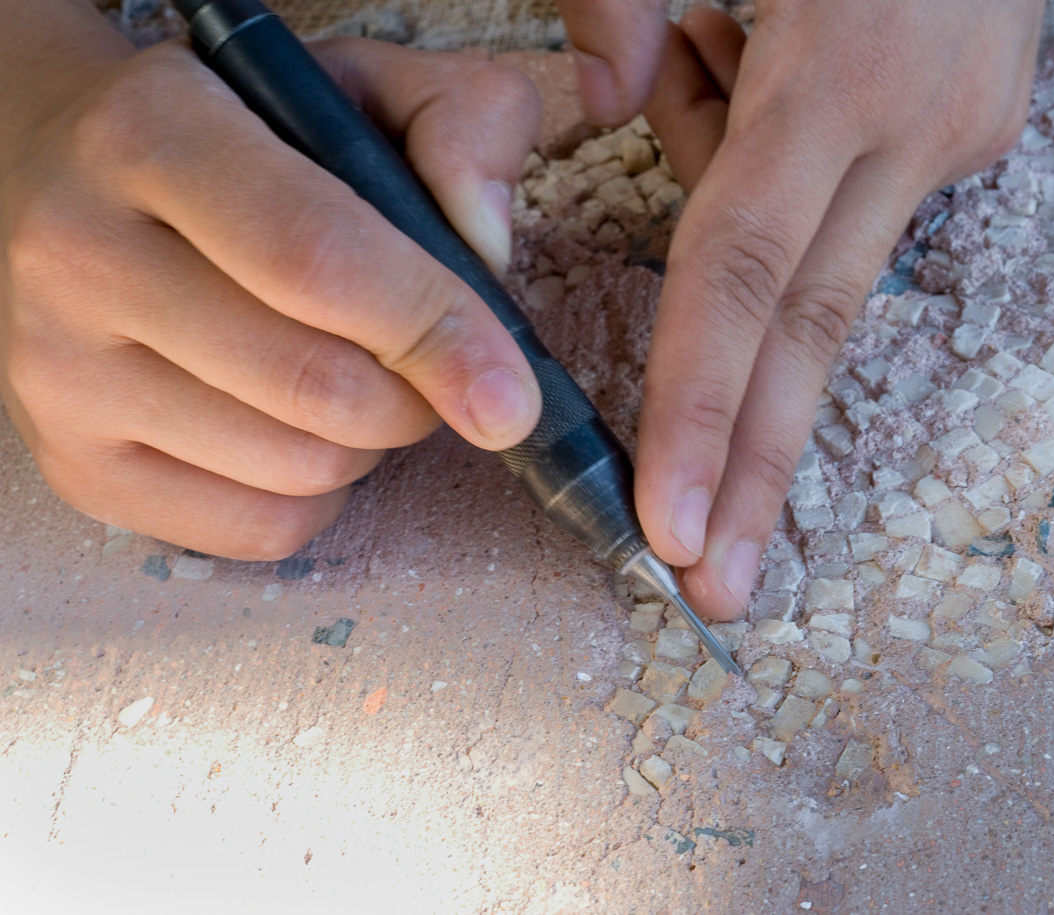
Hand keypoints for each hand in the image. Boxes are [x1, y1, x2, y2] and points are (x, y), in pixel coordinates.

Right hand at [0, 27, 543, 559]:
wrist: (61, 172)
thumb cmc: (246, 135)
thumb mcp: (360, 85)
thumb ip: (462, 124)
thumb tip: (488, 246)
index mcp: (153, 133)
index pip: (319, 260)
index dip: (435, 334)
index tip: (511, 394)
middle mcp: (80, 251)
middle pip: (317, 386)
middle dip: (417, 397)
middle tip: (420, 360)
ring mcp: (58, 368)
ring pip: (297, 469)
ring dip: (370, 444)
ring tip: (349, 375)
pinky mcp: (73, 463)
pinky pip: (257, 529)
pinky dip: (319, 497)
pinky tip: (301, 430)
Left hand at [556, 0, 1043, 618]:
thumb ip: (621, 4)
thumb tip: (603, 95)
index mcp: (839, 69)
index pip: (746, 271)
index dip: (703, 405)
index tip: (673, 524)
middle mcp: (917, 125)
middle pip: (816, 326)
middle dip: (760, 465)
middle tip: (721, 592)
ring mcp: (965, 133)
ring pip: (826, 248)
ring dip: (751, 235)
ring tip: (731, 27)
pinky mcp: (982, 130)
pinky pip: (851, 190)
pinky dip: (788, 167)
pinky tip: (773, 45)